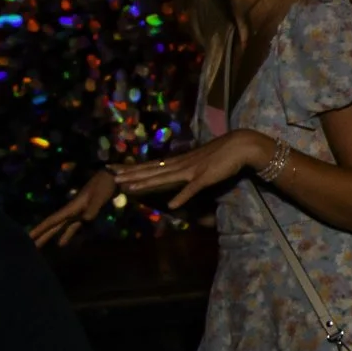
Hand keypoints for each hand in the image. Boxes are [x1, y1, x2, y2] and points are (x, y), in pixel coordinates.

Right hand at [30, 170, 118, 246]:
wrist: (111, 178)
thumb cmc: (104, 185)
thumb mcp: (99, 196)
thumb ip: (93, 208)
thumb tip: (84, 220)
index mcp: (72, 207)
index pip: (53, 220)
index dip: (41, 228)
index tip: (29, 236)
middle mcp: (71, 211)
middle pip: (53, 225)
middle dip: (41, 235)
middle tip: (30, 247)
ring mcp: (77, 213)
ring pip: (60, 227)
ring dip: (51, 236)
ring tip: (39, 247)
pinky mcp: (85, 214)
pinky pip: (72, 227)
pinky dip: (66, 234)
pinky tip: (61, 243)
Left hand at [110, 131, 270, 211]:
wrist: (240, 146)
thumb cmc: (221, 154)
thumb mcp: (199, 161)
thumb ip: (187, 170)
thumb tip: (177, 176)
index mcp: (178, 161)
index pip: (150, 165)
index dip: (132, 168)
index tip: (114, 169)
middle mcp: (180, 165)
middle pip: (152, 171)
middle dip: (131, 174)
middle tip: (111, 177)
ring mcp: (192, 171)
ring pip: (164, 178)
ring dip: (146, 183)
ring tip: (128, 188)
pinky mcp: (206, 178)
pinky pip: (192, 189)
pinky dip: (181, 196)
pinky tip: (171, 205)